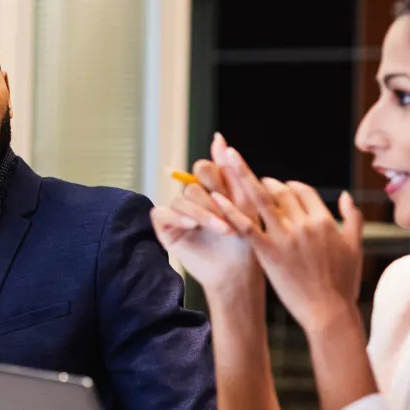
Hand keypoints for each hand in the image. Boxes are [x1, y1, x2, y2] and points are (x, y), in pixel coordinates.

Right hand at [151, 134, 262, 304]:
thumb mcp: (244, 201)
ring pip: (183, 198)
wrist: (239, 272)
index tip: (232, 195)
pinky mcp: (166, 228)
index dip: (218, 178)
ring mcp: (178, 212)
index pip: (205, 168)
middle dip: (212, 198)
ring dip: (205, 213)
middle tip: (228, 212)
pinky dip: (179, 217)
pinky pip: (162, 213)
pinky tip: (194, 226)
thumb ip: (231, 170)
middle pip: (193, 181)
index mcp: (211, 187)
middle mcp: (193, 197)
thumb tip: (219, 137)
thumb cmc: (247, 239)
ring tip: (224, 229)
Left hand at [212, 145, 363, 332]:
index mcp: (325, 221)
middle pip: (280, 192)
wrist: (329, 313)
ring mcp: (286, 238)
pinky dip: (231, 210)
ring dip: (243, 177)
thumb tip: (346, 195)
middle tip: (251, 182)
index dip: (288, 186)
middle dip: (264, 183)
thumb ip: (353, 218)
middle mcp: (305, 224)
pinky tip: (216, 198)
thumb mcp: (354, 247)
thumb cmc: (343, 284)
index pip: (302, 191)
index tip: (279, 188)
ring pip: (261, 200)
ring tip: (227, 160)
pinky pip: (247, 227)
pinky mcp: (269, 254)